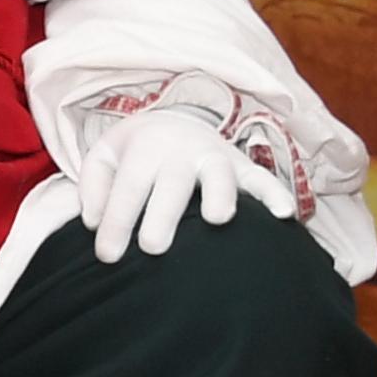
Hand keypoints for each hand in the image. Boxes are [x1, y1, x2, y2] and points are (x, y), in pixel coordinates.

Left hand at [79, 105, 292, 264]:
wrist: (173, 119)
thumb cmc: (133, 152)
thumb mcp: (104, 156)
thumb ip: (92, 186)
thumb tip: (94, 220)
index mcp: (144, 146)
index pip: (128, 187)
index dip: (117, 222)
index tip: (108, 257)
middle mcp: (181, 150)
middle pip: (172, 183)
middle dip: (163, 215)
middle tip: (153, 248)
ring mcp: (215, 157)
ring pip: (219, 174)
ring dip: (220, 194)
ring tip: (217, 219)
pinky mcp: (242, 166)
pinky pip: (262, 178)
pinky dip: (274, 193)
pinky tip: (283, 214)